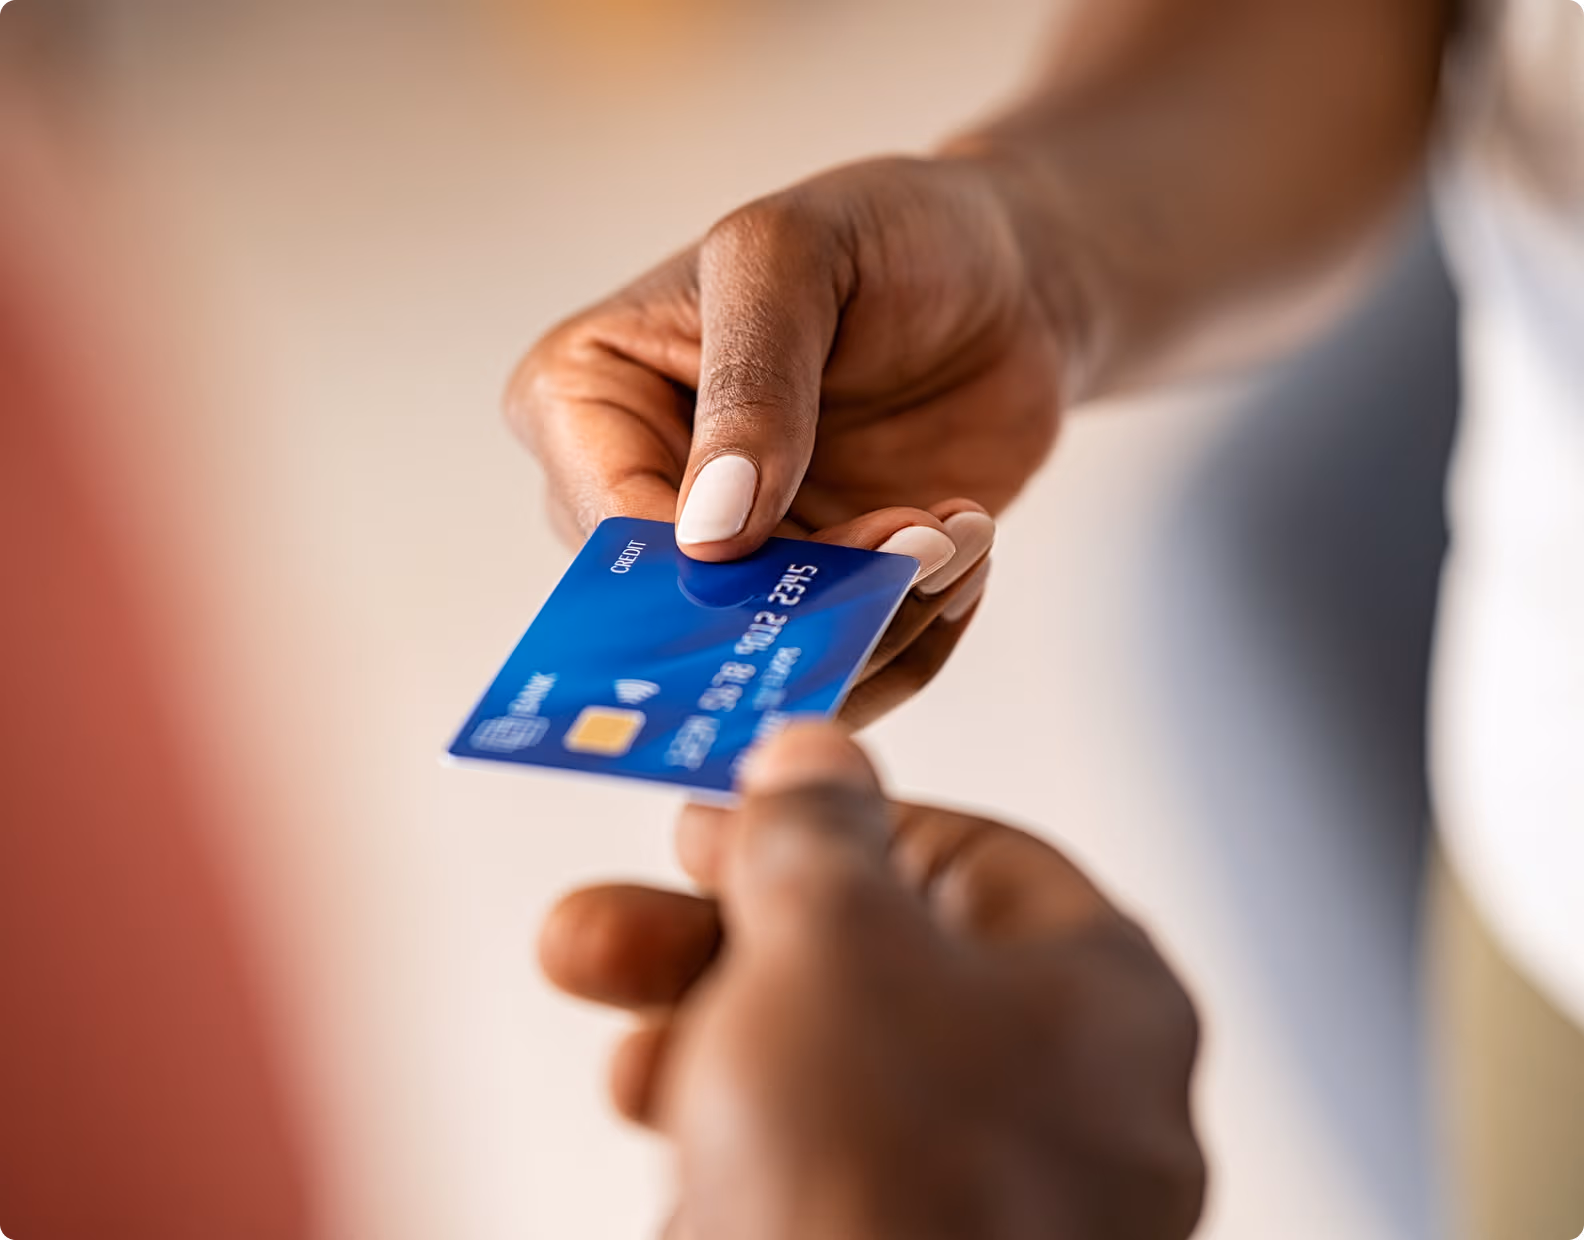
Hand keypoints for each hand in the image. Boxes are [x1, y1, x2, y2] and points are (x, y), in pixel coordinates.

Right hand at [507, 156, 1068, 721]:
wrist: (1006, 277)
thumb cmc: (886, 232)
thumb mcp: (794, 257)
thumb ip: (749, 379)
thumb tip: (711, 532)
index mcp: (586, 400)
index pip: (613, 529)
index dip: (710, 572)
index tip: (826, 560)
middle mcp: (640, 492)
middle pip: (690, 615)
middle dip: (812, 602)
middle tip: (922, 541)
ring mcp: (734, 554)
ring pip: (778, 656)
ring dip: (886, 617)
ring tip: (958, 529)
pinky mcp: (818, 591)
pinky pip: (853, 662)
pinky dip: (920, 628)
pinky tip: (967, 545)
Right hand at [539, 724, 1204, 1239]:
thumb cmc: (879, 1176)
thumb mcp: (827, 937)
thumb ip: (815, 826)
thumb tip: (815, 751)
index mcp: (1102, 996)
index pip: (968, 856)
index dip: (836, 817)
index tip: (736, 812)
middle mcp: (1070, 1098)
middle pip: (878, 963)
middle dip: (721, 927)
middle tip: (617, 913)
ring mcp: (1000, 1196)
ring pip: (836, 1067)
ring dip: (700, 1018)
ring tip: (600, 1008)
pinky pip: (822, 1163)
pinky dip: (733, 1123)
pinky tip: (655, 1113)